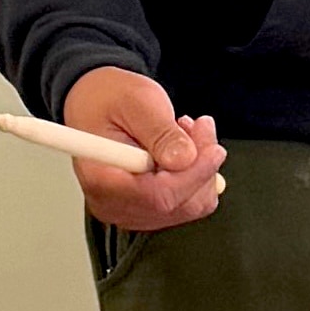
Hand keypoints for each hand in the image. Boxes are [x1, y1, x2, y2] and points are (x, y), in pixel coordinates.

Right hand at [60, 67, 225, 231]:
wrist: (95, 103)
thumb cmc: (108, 99)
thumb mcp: (137, 101)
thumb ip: (160, 132)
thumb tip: (184, 160)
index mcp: (101, 179)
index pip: (158, 196)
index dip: (193, 176)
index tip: (214, 150)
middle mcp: (113, 204)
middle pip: (178, 205)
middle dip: (202, 167)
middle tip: (202, 127)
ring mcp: (130, 211)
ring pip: (190, 206)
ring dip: (201, 169)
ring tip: (188, 132)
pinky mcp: (146, 209)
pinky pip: (188, 204)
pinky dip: (196, 176)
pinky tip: (184, 149)